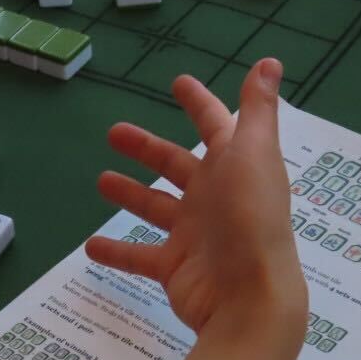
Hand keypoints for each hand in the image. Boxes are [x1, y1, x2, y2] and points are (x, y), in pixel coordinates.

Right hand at [86, 58, 305, 333]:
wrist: (248, 298)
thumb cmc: (249, 217)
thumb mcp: (254, 152)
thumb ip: (257, 108)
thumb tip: (270, 61)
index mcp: (235, 165)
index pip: (215, 125)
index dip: (198, 103)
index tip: (178, 83)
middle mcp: (216, 196)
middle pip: (176, 165)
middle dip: (148, 148)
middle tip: (113, 132)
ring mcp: (195, 234)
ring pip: (156, 206)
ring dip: (130, 194)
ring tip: (101, 181)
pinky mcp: (176, 267)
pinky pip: (140, 256)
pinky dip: (117, 251)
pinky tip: (90, 247)